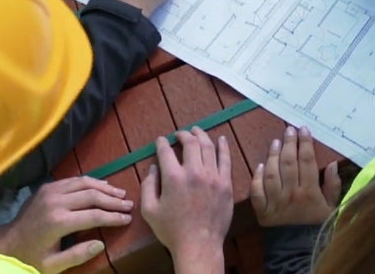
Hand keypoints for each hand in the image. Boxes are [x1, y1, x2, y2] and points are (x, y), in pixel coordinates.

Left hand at [0, 177, 133, 273]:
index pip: (94, 215)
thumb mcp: (52, 265)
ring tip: (120, 193)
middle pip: (92, 195)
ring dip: (104, 187)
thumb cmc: (30, 257)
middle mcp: (55, 202)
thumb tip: (101, 243)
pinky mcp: (47, 187)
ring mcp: (50, 191)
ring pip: (84, 183)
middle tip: (129, 204)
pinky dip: (90, 182)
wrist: (6, 243)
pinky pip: (73, 180)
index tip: (128, 218)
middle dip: (113, 200)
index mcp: (58, 222)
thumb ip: (77, 255)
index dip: (113, 217)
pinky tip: (101, 186)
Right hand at [142, 128, 233, 265]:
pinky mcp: (226, 183)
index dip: (161, 143)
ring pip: (208, 147)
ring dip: (201, 135)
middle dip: (183, 135)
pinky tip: (221, 139)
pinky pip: (226, 159)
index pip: (166, 151)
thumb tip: (154, 168)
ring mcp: (213, 176)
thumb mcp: (149, 210)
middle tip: (179, 134)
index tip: (161, 141)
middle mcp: (194, 171)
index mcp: (173, 177)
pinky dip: (223, 147)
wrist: (199, 245)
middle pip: (190, 143)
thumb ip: (148, 185)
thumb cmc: (171, 230)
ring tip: (196, 131)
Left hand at [252, 125, 341, 226]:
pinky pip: (257, 192)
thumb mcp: (332, 207)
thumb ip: (333, 186)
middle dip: (289, 143)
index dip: (305, 143)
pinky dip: (257, 178)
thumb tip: (332, 164)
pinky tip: (260, 166)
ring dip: (273, 156)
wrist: (300, 249)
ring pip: (272, 174)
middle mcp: (292, 194)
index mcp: (310, 192)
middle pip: (289, 163)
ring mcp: (275, 202)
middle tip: (288, 129)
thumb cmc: (317, 225)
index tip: (303, 129)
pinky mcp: (262, 211)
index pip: (307, 161)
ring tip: (275, 143)